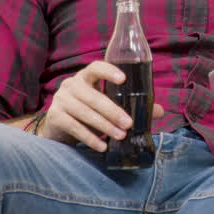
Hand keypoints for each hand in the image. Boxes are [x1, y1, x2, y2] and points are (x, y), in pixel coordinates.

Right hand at [37, 60, 163, 150]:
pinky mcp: (54, 116)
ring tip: (120, 136)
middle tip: (128, 123)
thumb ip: (131, 105)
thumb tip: (159, 111)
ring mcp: (60, 99)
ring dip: (104, 126)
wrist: (59, 125)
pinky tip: (102, 146)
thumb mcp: (108, 104)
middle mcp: (71, 84)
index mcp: (86, 76)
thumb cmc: (89, 110)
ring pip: (84, 112)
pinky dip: (90, 138)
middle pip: (93, 96)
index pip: (96, 67)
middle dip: (113, 111)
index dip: (108, 71)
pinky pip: (74, 127)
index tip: (123, 79)